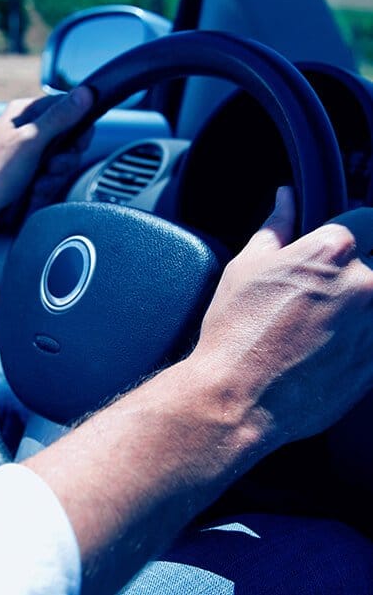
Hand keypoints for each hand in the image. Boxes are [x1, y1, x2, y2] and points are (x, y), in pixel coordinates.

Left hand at [0, 86, 93, 230]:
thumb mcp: (30, 142)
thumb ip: (60, 118)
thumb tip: (85, 94)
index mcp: (27, 113)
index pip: (70, 110)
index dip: (79, 131)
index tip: (74, 147)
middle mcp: (29, 130)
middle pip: (70, 141)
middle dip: (64, 161)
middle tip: (49, 168)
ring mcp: (29, 153)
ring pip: (62, 164)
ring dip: (53, 179)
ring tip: (36, 184)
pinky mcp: (29, 173)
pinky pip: (51, 179)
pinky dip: (45, 189)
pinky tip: (32, 193)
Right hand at [192, 187, 372, 444]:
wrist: (239, 399)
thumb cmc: (236, 330)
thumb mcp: (246, 268)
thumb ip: (275, 226)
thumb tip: (286, 196)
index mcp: (332, 251)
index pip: (366, 221)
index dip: (350, 236)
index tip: (337, 253)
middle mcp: (365, 283)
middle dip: (355, 274)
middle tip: (319, 298)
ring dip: (359, 309)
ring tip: (321, 329)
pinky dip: (360, 339)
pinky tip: (327, 352)